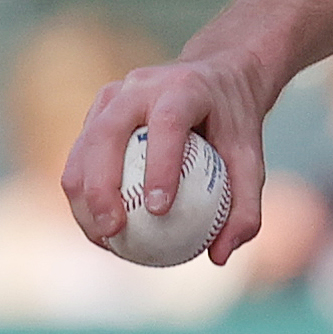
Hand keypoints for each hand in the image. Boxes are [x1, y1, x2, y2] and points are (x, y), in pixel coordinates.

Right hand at [60, 50, 273, 265]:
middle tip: (115, 232)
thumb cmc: (235, 123)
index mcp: (185, 88)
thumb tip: (221, 256)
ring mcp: (114, 96)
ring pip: (84, 149)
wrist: (218, 76)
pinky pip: (79, 156)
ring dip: (84, 198)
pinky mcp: (97, 111)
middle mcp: (143, 86)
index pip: (168, 122)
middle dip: (103, 187)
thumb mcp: (253, 159)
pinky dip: (83, 195)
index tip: (160, 210)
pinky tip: (99, 229)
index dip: (160, 164)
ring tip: (104, 239)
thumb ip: (245, 207)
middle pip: (108, 134)